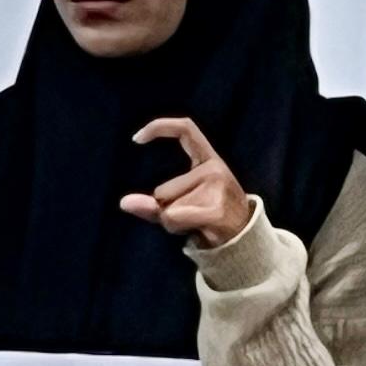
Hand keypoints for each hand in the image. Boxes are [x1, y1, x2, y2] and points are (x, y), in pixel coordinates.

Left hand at [118, 117, 257, 249]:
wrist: (241, 238)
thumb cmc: (206, 217)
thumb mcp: (177, 206)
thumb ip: (151, 203)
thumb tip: (124, 202)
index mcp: (208, 159)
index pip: (186, 129)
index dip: (160, 127)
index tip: (135, 139)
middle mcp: (215, 167)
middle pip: (164, 190)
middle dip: (164, 209)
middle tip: (187, 217)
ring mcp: (218, 186)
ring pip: (168, 208)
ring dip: (172, 221)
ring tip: (196, 223)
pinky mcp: (216, 209)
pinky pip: (175, 217)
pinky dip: (175, 227)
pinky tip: (197, 229)